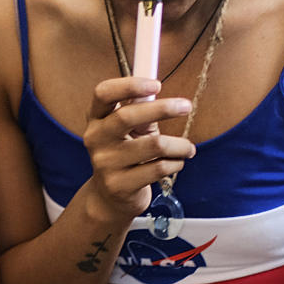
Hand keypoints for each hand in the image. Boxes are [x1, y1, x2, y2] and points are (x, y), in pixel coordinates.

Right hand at [83, 77, 194, 223]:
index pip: (104, 93)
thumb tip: (162, 96)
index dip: (129, 85)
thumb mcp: (131, 130)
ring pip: (153, 145)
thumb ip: (142, 113)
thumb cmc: (126, 155)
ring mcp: (104, 164)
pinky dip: (176, 163)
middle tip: (186, 106)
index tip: (156, 85)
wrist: (111, 198)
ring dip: (179, 145)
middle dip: (163, 108)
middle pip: (127, 116)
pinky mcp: (119, 185)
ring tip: (187, 148)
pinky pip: (159, 168)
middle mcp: (95, 139)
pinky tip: (176, 164)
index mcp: (96, 119)